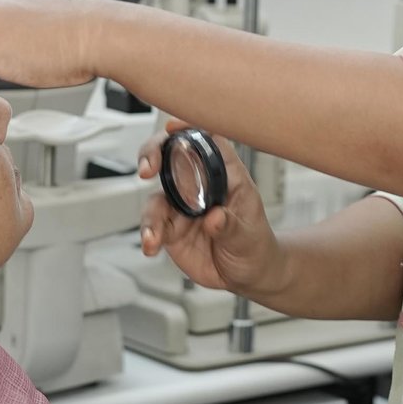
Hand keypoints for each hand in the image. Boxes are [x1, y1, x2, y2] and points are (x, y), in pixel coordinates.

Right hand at [138, 125, 289, 301]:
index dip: (188, 129)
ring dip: (150, 214)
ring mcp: (182, 206)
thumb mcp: (249, 235)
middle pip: (171, 157)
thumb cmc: (255, 243)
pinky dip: (148, 234)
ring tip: (153, 235)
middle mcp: (199, 185)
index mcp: (225, 175)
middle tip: (147, 168)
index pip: (207, 141)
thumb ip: (232, 225)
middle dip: (153, 155)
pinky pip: (153, 226)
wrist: (248, 274)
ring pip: (157, 197)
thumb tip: (214, 218)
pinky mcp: (170, 228)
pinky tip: (151, 245)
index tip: (173, 129)